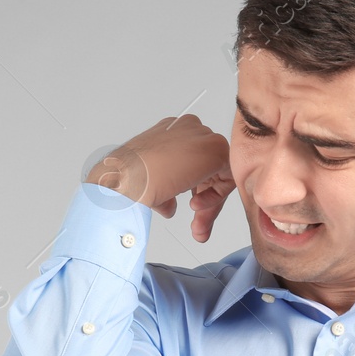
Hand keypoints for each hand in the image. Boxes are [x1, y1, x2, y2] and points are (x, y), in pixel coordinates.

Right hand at [85, 113, 236, 241]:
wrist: (126, 179)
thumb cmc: (129, 178)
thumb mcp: (151, 181)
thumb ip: (167, 187)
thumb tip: (169, 202)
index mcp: (172, 132)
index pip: (195, 162)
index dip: (196, 191)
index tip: (191, 208)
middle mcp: (187, 130)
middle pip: (210, 169)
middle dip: (205, 201)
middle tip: (198, 225)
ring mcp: (202, 137)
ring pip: (219, 174)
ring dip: (210, 204)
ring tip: (197, 223)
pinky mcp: (215, 149)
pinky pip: (228, 177)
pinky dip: (216, 197)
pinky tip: (197, 205)